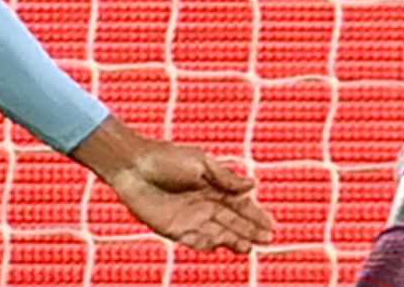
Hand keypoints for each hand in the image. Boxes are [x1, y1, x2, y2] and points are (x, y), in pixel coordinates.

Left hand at [72, 119, 273, 252]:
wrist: (132, 165)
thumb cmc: (165, 157)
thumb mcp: (200, 162)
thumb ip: (226, 177)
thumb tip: (253, 184)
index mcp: (212, 186)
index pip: (239, 204)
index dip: (255, 215)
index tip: (271, 225)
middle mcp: (204, 204)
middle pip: (232, 222)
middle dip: (249, 230)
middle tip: (266, 239)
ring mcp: (190, 218)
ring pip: (218, 234)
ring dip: (234, 240)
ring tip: (248, 246)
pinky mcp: (175, 229)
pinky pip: (197, 240)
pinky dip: (210, 243)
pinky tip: (221, 244)